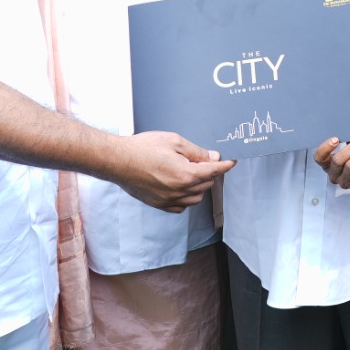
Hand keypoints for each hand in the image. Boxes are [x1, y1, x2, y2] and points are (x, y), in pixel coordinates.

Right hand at [110, 131, 234, 212]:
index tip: (231, 162)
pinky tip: (181, 187)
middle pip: (207, 184)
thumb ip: (196, 151)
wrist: (117, 160)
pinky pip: (181, 207)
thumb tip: (212, 157)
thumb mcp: (174, 141)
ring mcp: (169, 200)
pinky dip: (186, 198)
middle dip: (210, 173)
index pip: (214, 171)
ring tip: (191, 173)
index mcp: (186, 174)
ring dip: (199, 186)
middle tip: (204, 161)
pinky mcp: (159, 204)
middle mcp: (179, 191)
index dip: (225, 165)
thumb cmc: (142, 148)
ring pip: (196, 198)